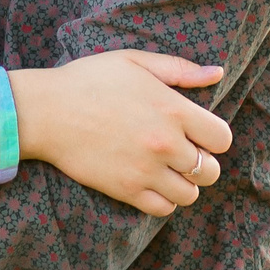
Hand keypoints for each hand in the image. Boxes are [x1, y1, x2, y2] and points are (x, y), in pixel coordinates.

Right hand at [9, 51, 231, 216]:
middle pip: (211, 170)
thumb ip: (180, 69)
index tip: (199, 133)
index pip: (222, 138)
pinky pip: (163, 209)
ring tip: (167, 170)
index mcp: (173, 110)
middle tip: (183, 153)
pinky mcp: (126, 190)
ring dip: (184, 183)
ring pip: (190, 194)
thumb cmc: (90, 80)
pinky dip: (164, 200)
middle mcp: (166, 143)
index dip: (214, 136)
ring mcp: (146, 170)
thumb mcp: (135, 61)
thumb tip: (217, 73)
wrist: (47, 111)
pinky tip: (152, 182)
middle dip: (202, 162)